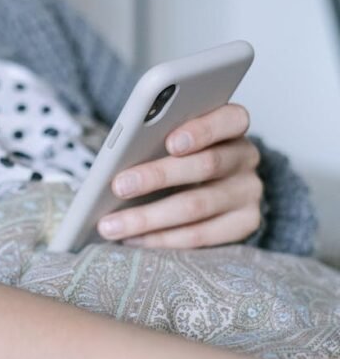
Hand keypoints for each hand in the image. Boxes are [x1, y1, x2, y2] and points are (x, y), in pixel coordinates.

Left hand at [98, 104, 262, 248]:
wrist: (211, 190)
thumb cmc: (178, 157)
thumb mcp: (171, 140)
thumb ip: (156, 139)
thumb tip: (118, 157)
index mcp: (231, 125)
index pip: (229, 119)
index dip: (202, 131)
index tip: (170, 142)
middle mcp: (245, 157)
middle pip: (205, 165)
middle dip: (157, 176)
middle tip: (118, 186)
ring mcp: (248, 193)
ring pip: (196, 206)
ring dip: (147, 218)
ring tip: (111, 225)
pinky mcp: (243, 225)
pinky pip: (198, 236)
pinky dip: (160, 239)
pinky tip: (132, 239)